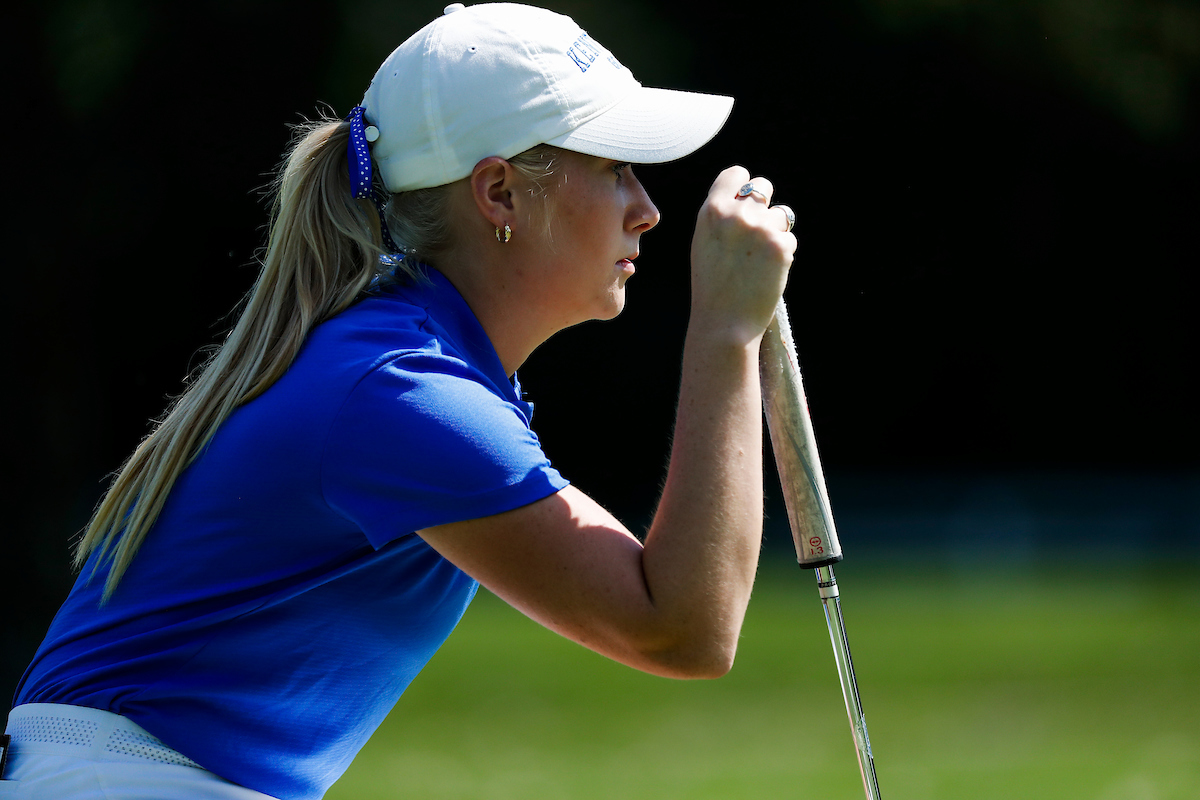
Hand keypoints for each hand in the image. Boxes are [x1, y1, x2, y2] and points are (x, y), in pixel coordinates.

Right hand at [689, 166, 796, 343]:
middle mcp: (736, 214)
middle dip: (764, 205)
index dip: (743, 186)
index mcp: (711, 211)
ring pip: (781, 214)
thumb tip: (746, 197)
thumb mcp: (704, 243)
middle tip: (758, 231)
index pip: (736, 174)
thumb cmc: (712, 287)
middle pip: (763, 186)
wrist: (724, 323)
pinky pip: (790, 239)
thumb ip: (722, 217)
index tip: (745, 200)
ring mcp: (760, 228)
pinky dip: (783, 254)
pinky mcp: (781, 245)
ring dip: (776, 231)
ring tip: (758, 260)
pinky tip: (767, 273)